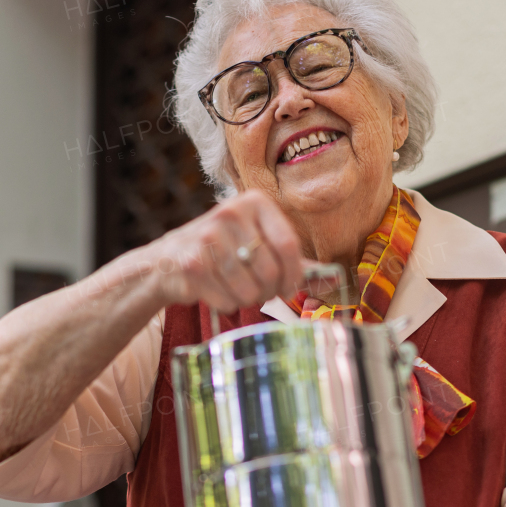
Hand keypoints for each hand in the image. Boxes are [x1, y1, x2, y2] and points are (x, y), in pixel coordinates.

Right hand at [144, 189, 303, 312]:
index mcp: (254, 202)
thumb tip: (337, 278)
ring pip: (249, 290)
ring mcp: (207, 236)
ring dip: (246, 299)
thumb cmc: (224, 253)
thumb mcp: (261, 246)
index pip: (289, 246)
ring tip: (235, 288)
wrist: (168, 261)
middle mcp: (229, 212)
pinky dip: (225, 304)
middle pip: (271, 271)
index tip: (289, 288)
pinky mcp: (190, 263)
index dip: (294, 276)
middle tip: (258, 291)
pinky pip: (226, 300)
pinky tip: (214, 290)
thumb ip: (298, 263)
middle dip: (269, 291)